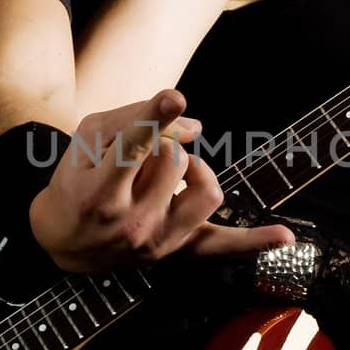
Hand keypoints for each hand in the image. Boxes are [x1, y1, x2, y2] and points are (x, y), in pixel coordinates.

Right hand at [28, 89, 292, 271]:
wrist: (62, 241)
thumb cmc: (76, 180)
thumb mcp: (86, 140)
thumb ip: (135, 118)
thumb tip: (196, 126)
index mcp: (100, 193)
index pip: (132, 148)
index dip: (154, 117)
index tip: (174, 96)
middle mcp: (132, 224)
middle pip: (175, 161)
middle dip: (164, 144)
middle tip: (145, 153)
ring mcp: (159, 243)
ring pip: (205, 189)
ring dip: (193, 169)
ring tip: (171, 173)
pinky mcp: (178, 253)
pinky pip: (224, 247)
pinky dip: (255, 242)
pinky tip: (287, 237)